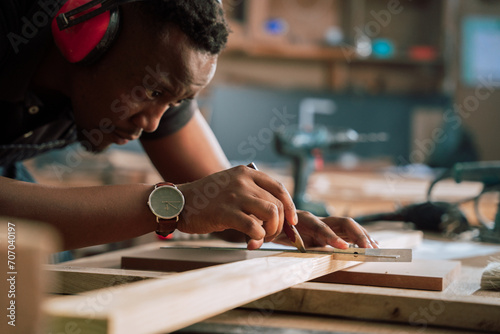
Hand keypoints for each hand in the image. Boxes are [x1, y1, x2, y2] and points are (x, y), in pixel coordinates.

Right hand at [176, 165, 297, 246]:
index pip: (279, 189)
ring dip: (271, 231)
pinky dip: (258, 238)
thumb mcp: (232, 187)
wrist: (180, 202)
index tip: (292, 222)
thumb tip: (277, 218)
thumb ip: (252, 196)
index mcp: (246, 173)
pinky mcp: (225, 212)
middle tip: (269, 235)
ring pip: (271, 213)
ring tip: (261, 238)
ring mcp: (235, 195)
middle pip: (277, 204)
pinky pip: (254, 227)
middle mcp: (243, 181)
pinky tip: (250, 242)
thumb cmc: (208, 200)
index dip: (290, 207)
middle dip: (279, 225)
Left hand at [272, 210, 378, 248]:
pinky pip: (348, 233)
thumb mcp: (275, 235)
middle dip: (357, 235)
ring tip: (374, 249)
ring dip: (363, 237)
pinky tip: (371, 245)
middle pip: (343, 223)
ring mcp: (326, 224)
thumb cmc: (276, 230)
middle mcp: (318, 220)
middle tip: (368, 249)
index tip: (344, 248)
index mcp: (303, 220)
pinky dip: (360, 239)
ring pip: (349, 227)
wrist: (276, 222)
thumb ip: (279, 239)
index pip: (321, 227)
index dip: (333, 237)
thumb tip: (277, 244)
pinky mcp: (331, 230)